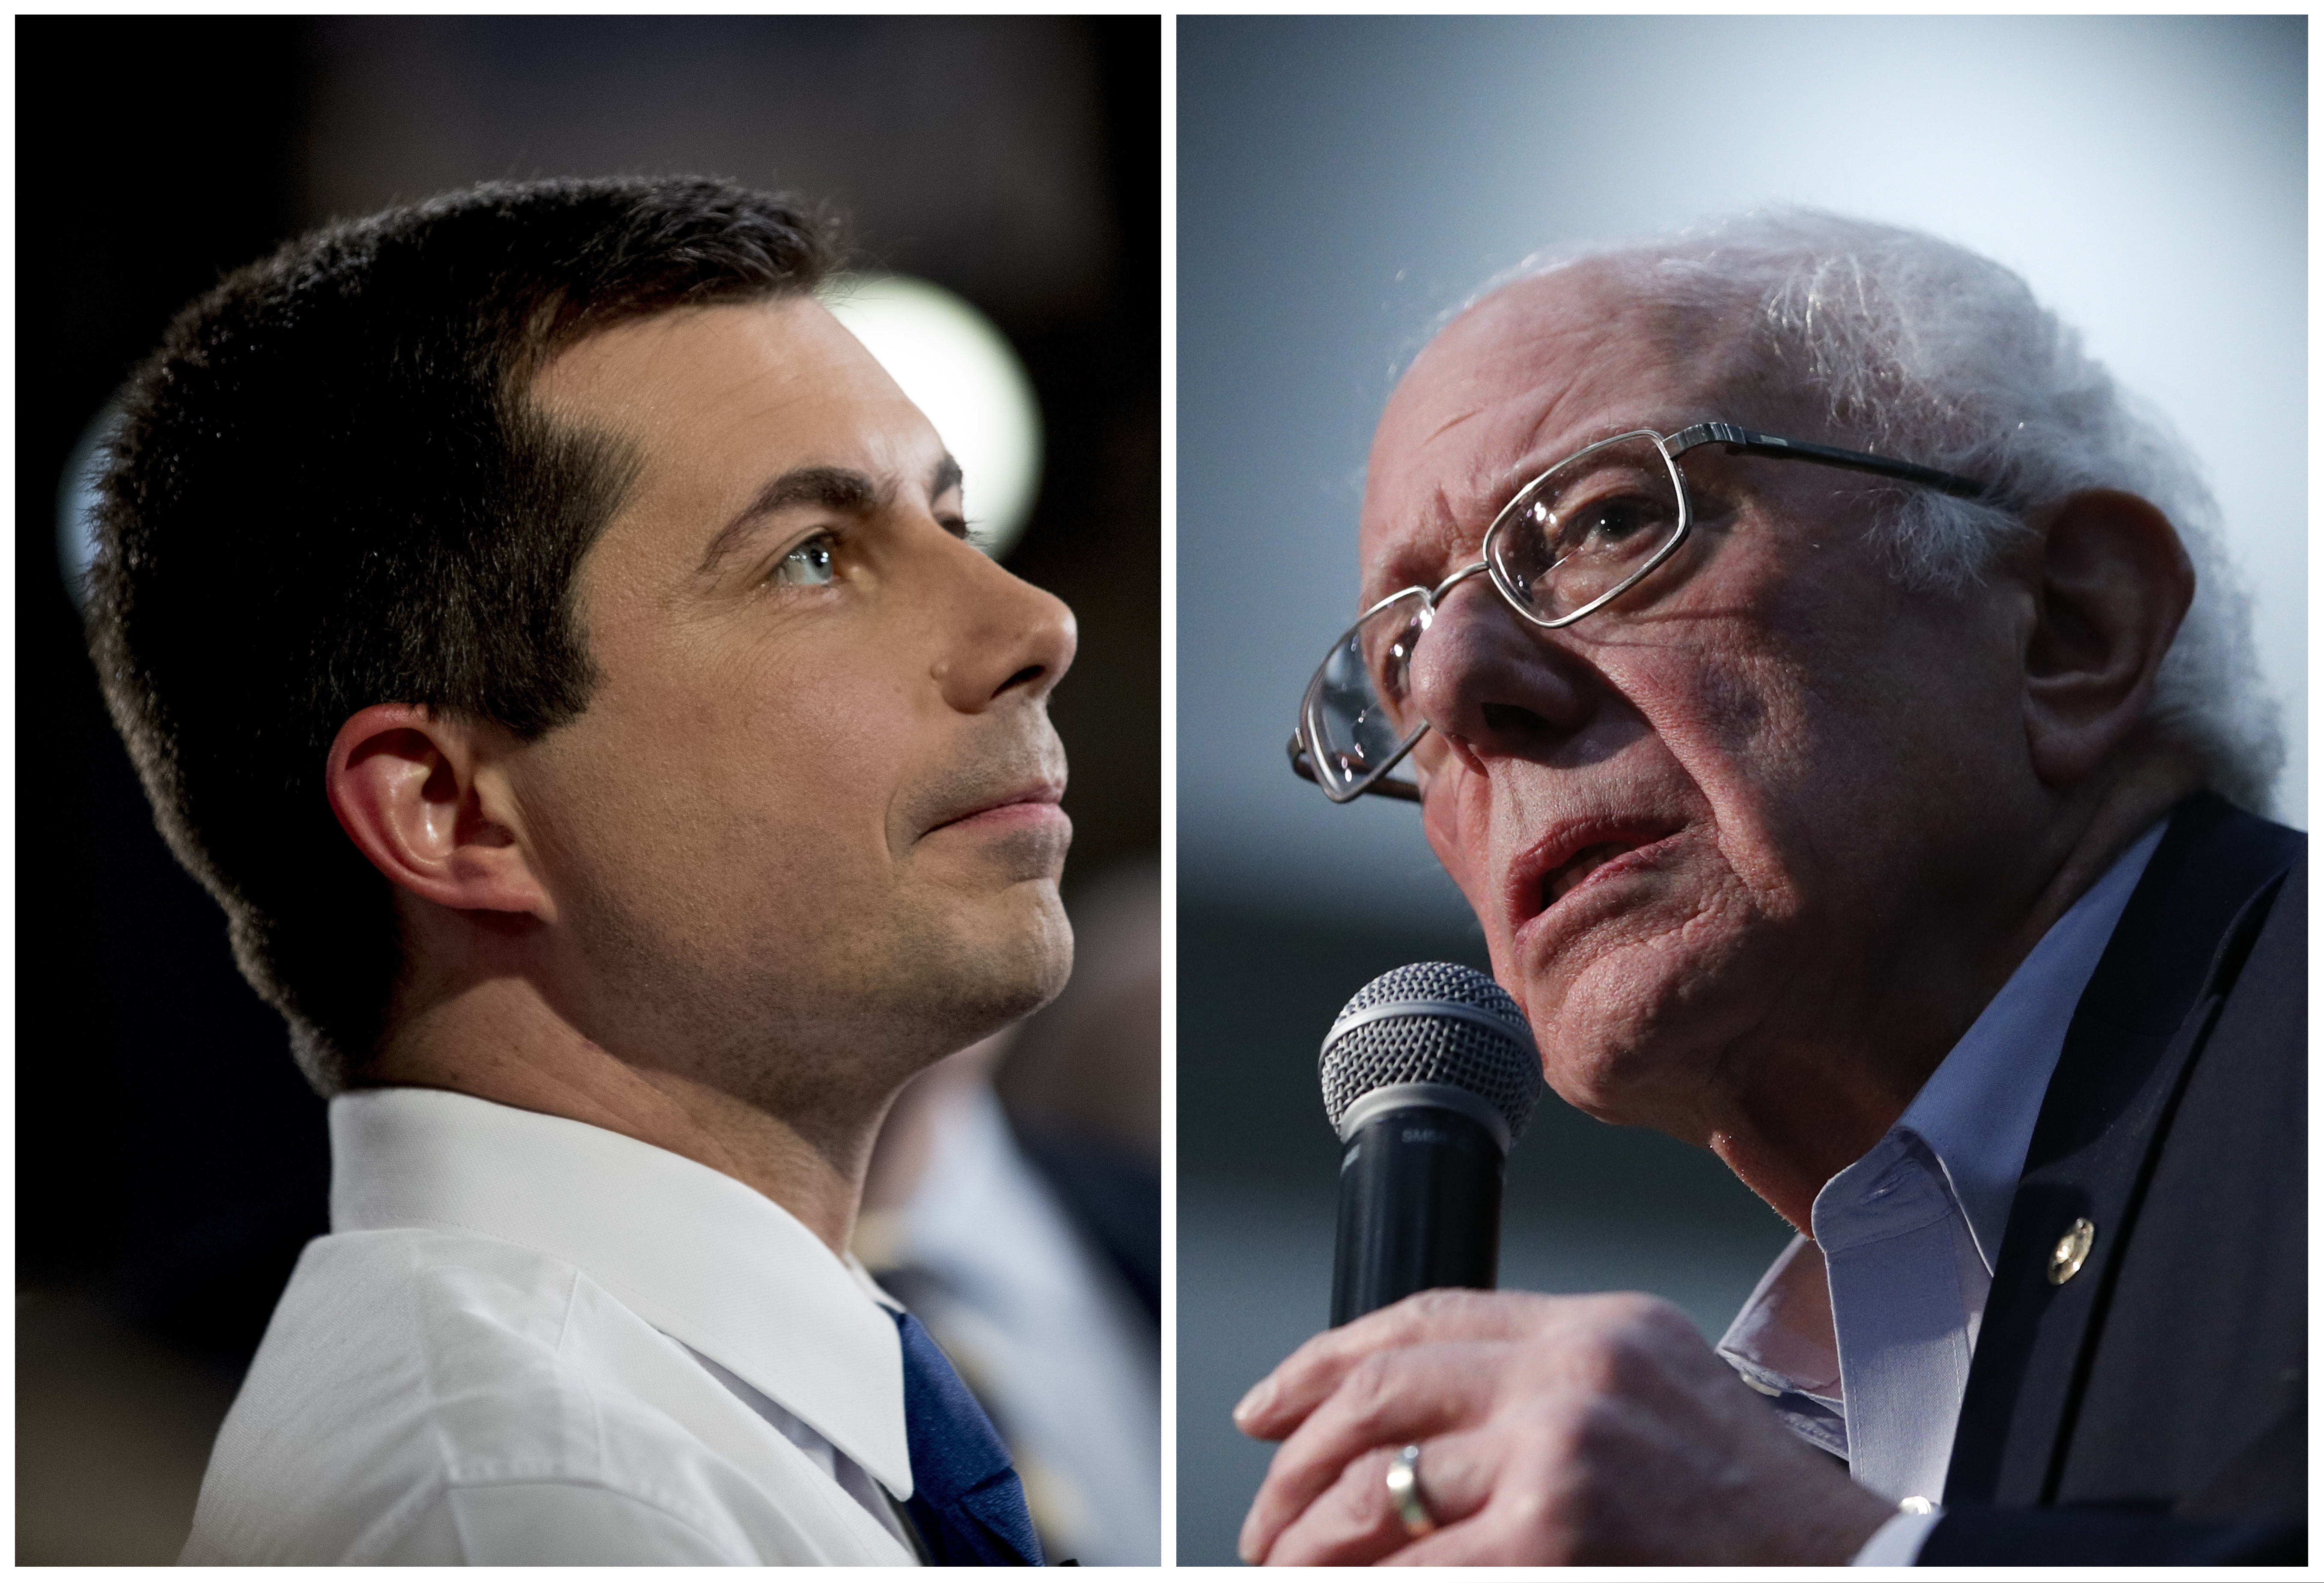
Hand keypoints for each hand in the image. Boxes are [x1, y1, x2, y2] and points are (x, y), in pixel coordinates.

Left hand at [1233, 1288, 1894, 1564]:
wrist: (1847, 1577)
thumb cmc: (1750, 1514)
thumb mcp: (1658, 1394)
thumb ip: (1545, 1384)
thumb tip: (1408, 1429)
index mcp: (1595, 1329)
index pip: (1421, 1317)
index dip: (1321, 1363)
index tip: (1266, 1408)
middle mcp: (1573, 1377)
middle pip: (1379, 1398)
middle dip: (1295, 1469)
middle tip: (1264, 1523)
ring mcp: (1561, 1460)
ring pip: (1379, 1495)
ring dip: (1312, 1546)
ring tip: (1288, 1571)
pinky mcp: (1551, 1542)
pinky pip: (1417, 1570)